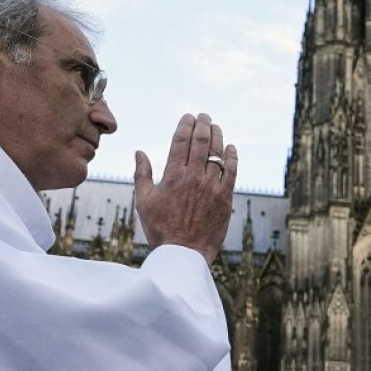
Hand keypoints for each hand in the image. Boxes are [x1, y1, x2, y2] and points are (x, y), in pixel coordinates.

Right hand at [135, 113, 237, 263]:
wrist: (184, 253)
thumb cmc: (161, 229)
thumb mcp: (144, 201)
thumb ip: (142, 174)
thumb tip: (139, 152)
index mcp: (172, 176)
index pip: (180, 141)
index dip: (185, 125)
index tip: (188, 117)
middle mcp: (193, 177)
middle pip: (201, 142)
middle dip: (203, 125)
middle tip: (204, 117)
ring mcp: (211, 186)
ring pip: (217, 153)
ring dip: (217, 136)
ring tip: (216, 127)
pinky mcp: (225, 198)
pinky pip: (232, 171)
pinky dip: (232, 157)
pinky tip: (231, 147)